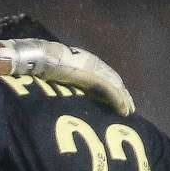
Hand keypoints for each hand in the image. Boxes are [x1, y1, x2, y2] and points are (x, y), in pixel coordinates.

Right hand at [0, 39, 134, 114]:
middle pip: (113, 80)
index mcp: (84, 62)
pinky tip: (123, 111)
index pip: (102, 75)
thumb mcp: (55, 75)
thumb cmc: (43, 67)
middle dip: (122, 94)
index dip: (110, 87)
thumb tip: (58, 92)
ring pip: (116, 86)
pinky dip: (119, 101)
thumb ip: (63, 81)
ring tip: (128, 111)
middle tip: (127, 107)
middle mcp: (93, 63)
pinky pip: (111, 90)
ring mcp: (96, 69)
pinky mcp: (96, 76)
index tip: (114, 99)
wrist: (42, 59)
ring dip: (123, 99)